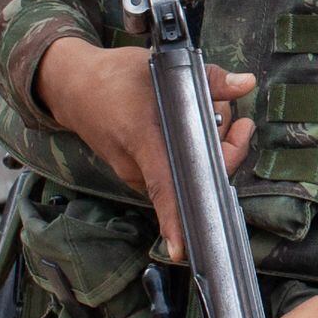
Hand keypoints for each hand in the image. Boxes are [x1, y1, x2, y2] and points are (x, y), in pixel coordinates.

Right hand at [32, 37, 254, 252]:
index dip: (175, 218)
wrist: (72, 87)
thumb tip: (245, 83)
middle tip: (229, 114)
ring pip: (186, 173)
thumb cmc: (114, 77)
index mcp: (142, 140)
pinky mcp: (136, 173)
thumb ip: (208, 78)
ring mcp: (135, 174)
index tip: (182, 249)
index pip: (165, 185)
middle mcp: (137, 167)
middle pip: (193, 177)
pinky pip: (173, 172)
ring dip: (206, 148)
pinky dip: (189, 153)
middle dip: (223, 149)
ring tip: (208, 110)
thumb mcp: (161, 68)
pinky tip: (193, 125)